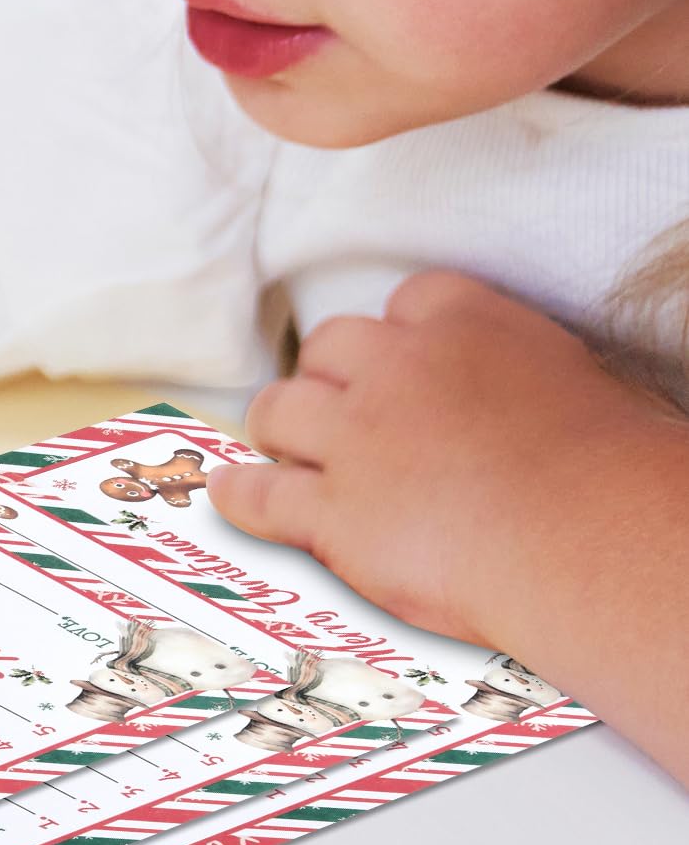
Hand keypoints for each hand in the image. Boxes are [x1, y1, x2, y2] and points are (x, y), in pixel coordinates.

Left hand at [209, 270, 686, 652]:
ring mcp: (356, 438)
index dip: (399, 338)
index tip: (402, 363)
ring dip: (281, 429)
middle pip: (330, 347)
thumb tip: (516, 390)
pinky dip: (242, 495)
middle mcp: (395, 367)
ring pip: (279, 410)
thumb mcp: (572, 380)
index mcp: (461, 322)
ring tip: (286, 448)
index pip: (406, 303)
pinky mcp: (334, 512)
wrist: (596, 541)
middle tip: (346, 413)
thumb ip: (515, 369)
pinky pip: (261, 493)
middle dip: (332, 379)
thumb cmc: (613, 473)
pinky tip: (233, 495)